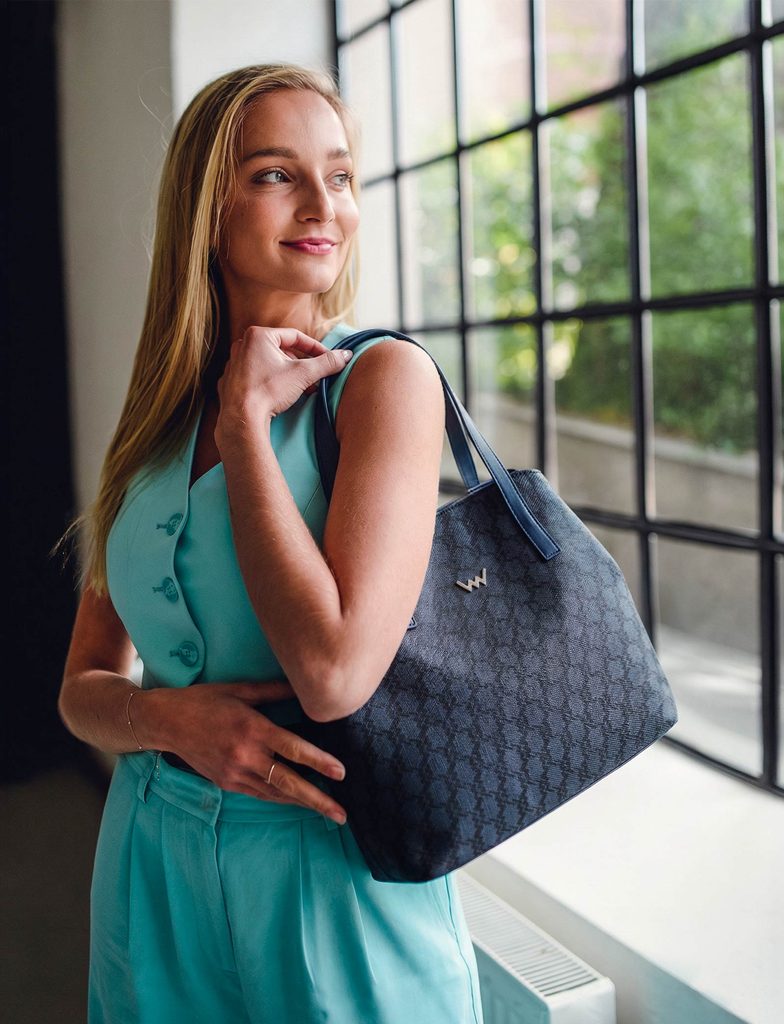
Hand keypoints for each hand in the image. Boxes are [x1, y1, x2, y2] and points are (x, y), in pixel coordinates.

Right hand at [140, 680, 347, 821]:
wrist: (165, 722)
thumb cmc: (204, 700)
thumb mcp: (239, 689)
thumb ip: (273, 691)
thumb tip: (303, 685)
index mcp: (252, 729)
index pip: (292, 749)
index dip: (318, 761)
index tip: (341, 772)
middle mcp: (245, 755)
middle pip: (288, 782)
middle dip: (317, 799)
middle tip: (341, 814)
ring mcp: (234, 773)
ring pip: (275, 793)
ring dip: (302, 803)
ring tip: (327, 812)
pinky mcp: (226, 782)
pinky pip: (259, 793)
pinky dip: (280, 798)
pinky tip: (297, 801)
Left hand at [215, 326, 352, 439]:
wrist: (242, 419)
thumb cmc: (269, 391)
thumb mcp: (304, 374)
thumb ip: (327, 362)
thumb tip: (346, 355)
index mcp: (258, 335)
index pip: (295, 336)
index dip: (315, 348)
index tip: (327, 359)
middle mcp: (242, 345)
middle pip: (281, 350)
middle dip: (301, 364)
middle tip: (315, 377)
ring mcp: (234, 363)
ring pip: (269, 363)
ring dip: (288, 373)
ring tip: (302, 388)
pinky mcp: (230, 381)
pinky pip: (256, 376)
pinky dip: (270, 382)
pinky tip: (281, 395)